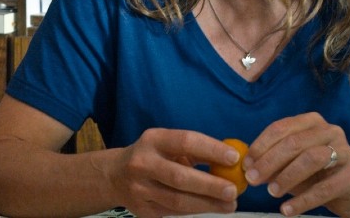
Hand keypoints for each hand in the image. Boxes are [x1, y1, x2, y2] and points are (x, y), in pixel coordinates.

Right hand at [109, 128, 239, 216]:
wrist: (115, 176)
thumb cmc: (153, 156)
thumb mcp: (167, 144)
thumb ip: (195, 151)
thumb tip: (232, 162)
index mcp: (153, 140)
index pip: (186, 141)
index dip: (212, 150)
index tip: (235, 158)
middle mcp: (142, 163)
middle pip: (180, 177)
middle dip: (210, 185)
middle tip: (233, 190)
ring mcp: (139, 189)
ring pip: (177, 201)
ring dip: (207, 204)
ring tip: (229, 205)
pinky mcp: (142, 210)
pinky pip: (173, 213)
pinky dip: (195, 211)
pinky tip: (210, 208)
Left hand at [243, 112, 349, 216]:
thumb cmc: (317, 173)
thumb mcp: (291, 164)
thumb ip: (272, 161)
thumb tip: (247, 166)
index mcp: (311, 122)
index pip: (281, 128)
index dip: (260, 146)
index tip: (246, 164)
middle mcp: (330, 131)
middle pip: (294, 143)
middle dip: (269, 162)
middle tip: (253, 179)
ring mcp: (345, 151)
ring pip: (310, 159)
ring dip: (286, 177)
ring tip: (271, 192)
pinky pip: (325, 188)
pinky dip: (303, 201)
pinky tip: (287, 210)